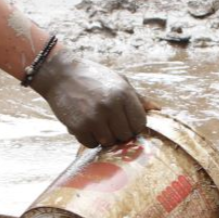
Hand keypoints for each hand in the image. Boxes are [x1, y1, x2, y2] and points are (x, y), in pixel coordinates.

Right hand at [29, 47, 148, 146]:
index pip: (140, 124)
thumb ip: (138, 98)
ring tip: (97, 123)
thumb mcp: (119, 81)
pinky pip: (91, 144)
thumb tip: (158, 110)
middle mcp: (111, 106)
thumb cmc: (94, 77)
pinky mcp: (78, 126)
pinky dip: (89, 139)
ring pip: (109, 142)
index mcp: (123, 94)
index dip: (133, 126)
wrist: (60, 74)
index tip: (125, 121)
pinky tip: (85, 126)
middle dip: (119, 133)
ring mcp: (94, 117)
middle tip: (109, 123)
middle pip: (126, 135)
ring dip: (104, 137)